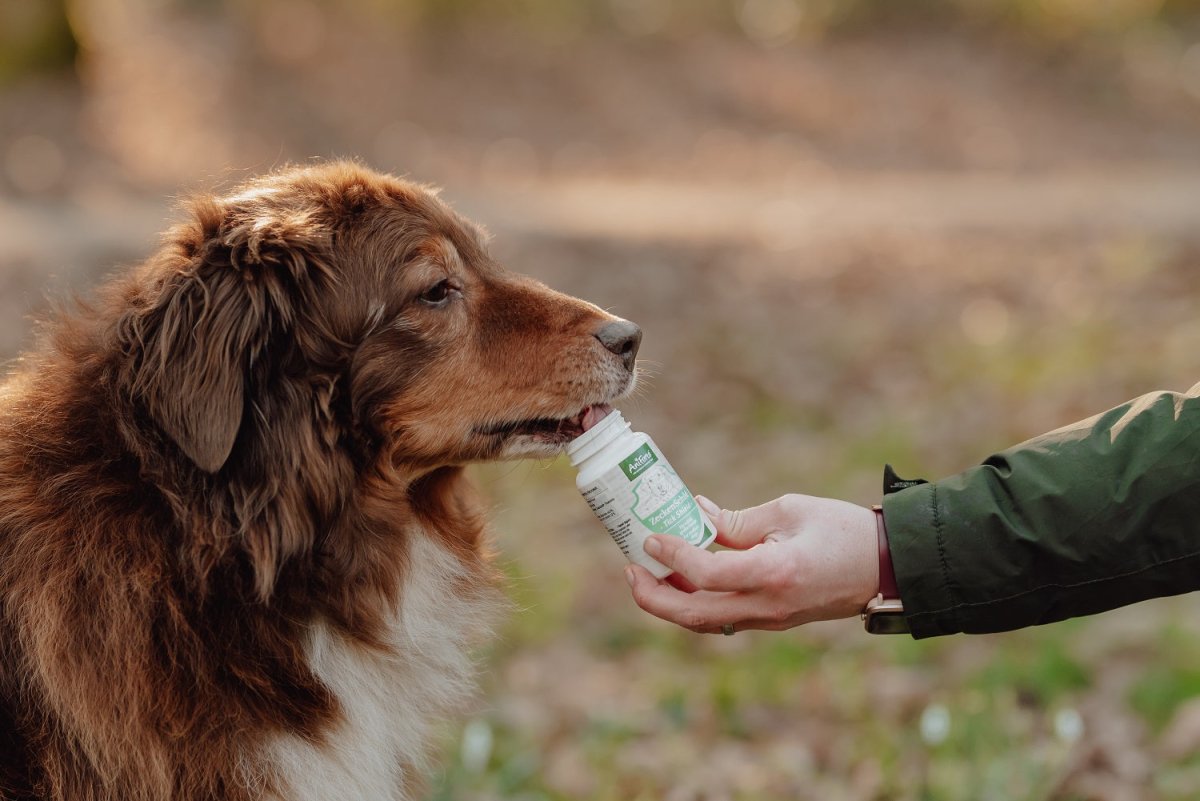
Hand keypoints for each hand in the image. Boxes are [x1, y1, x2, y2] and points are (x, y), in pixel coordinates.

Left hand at [625, 494, 878, 633]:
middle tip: (631, 570)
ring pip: (705, 621)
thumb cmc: (843, 531)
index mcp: (774, 573)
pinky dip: (695, 601)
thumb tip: (695, 515)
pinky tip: (682, 576)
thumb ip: (738, 520)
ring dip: (670, 602)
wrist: (887, 568)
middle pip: (694, 615)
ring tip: (647, 573)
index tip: (651, 538)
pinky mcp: (772, 619)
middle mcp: (768, 605)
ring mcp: (770, 619)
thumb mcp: (789, 511)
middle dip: (653, 598)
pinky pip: (723, 616)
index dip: (673, 556)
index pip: (708, 574)